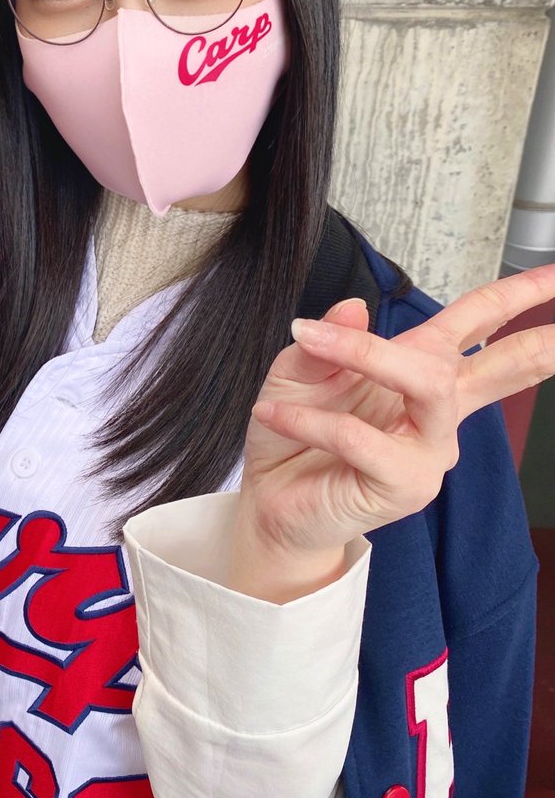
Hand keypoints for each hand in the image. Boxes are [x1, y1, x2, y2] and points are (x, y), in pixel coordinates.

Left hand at [238, 263, 554, 568]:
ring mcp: (428, 450)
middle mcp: (436, 411)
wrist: (269, 502)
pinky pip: (361, 436)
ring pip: (426, 384)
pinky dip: (312, 419)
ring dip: (367, 355)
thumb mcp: (297, 374)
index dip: (521, 296)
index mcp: (419, 372)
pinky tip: (274, 413)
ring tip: (307, 337)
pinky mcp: (405, 485)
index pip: (477, 325)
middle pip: (498, 364)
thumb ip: (326, 342)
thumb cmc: (291, 437)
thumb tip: (353, 307)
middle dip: (540, 339)